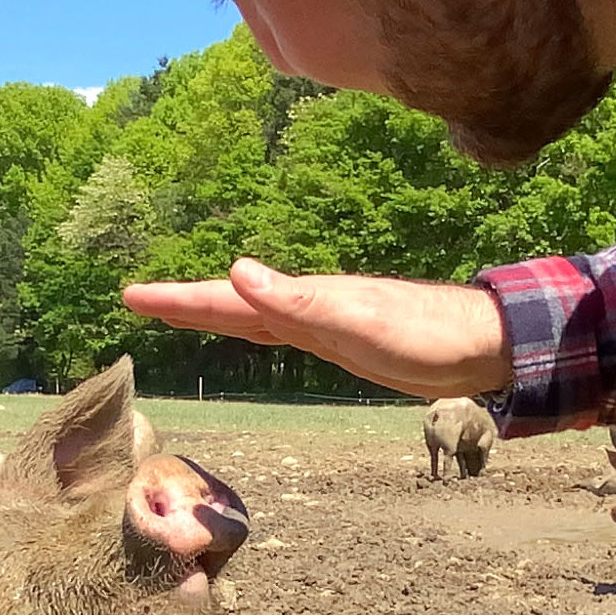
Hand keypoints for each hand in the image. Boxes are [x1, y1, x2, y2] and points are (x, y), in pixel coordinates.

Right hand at [123, 259, 512, 400]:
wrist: (483, 343)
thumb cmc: (428, 336)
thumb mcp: (359, 324)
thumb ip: (300, 303)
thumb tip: (237, 271)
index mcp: (304, 301)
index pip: (228, 299)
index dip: (180, 299)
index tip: (132, 295)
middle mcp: (308, 305)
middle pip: (233, 303)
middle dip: (184, 301)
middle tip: (135, 297)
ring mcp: (325, 321)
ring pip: (253, 316)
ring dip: (214, 313)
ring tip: (177, 309)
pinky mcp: (343, 341)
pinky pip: (279, 332)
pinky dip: (253, 328)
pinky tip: (254, 327)